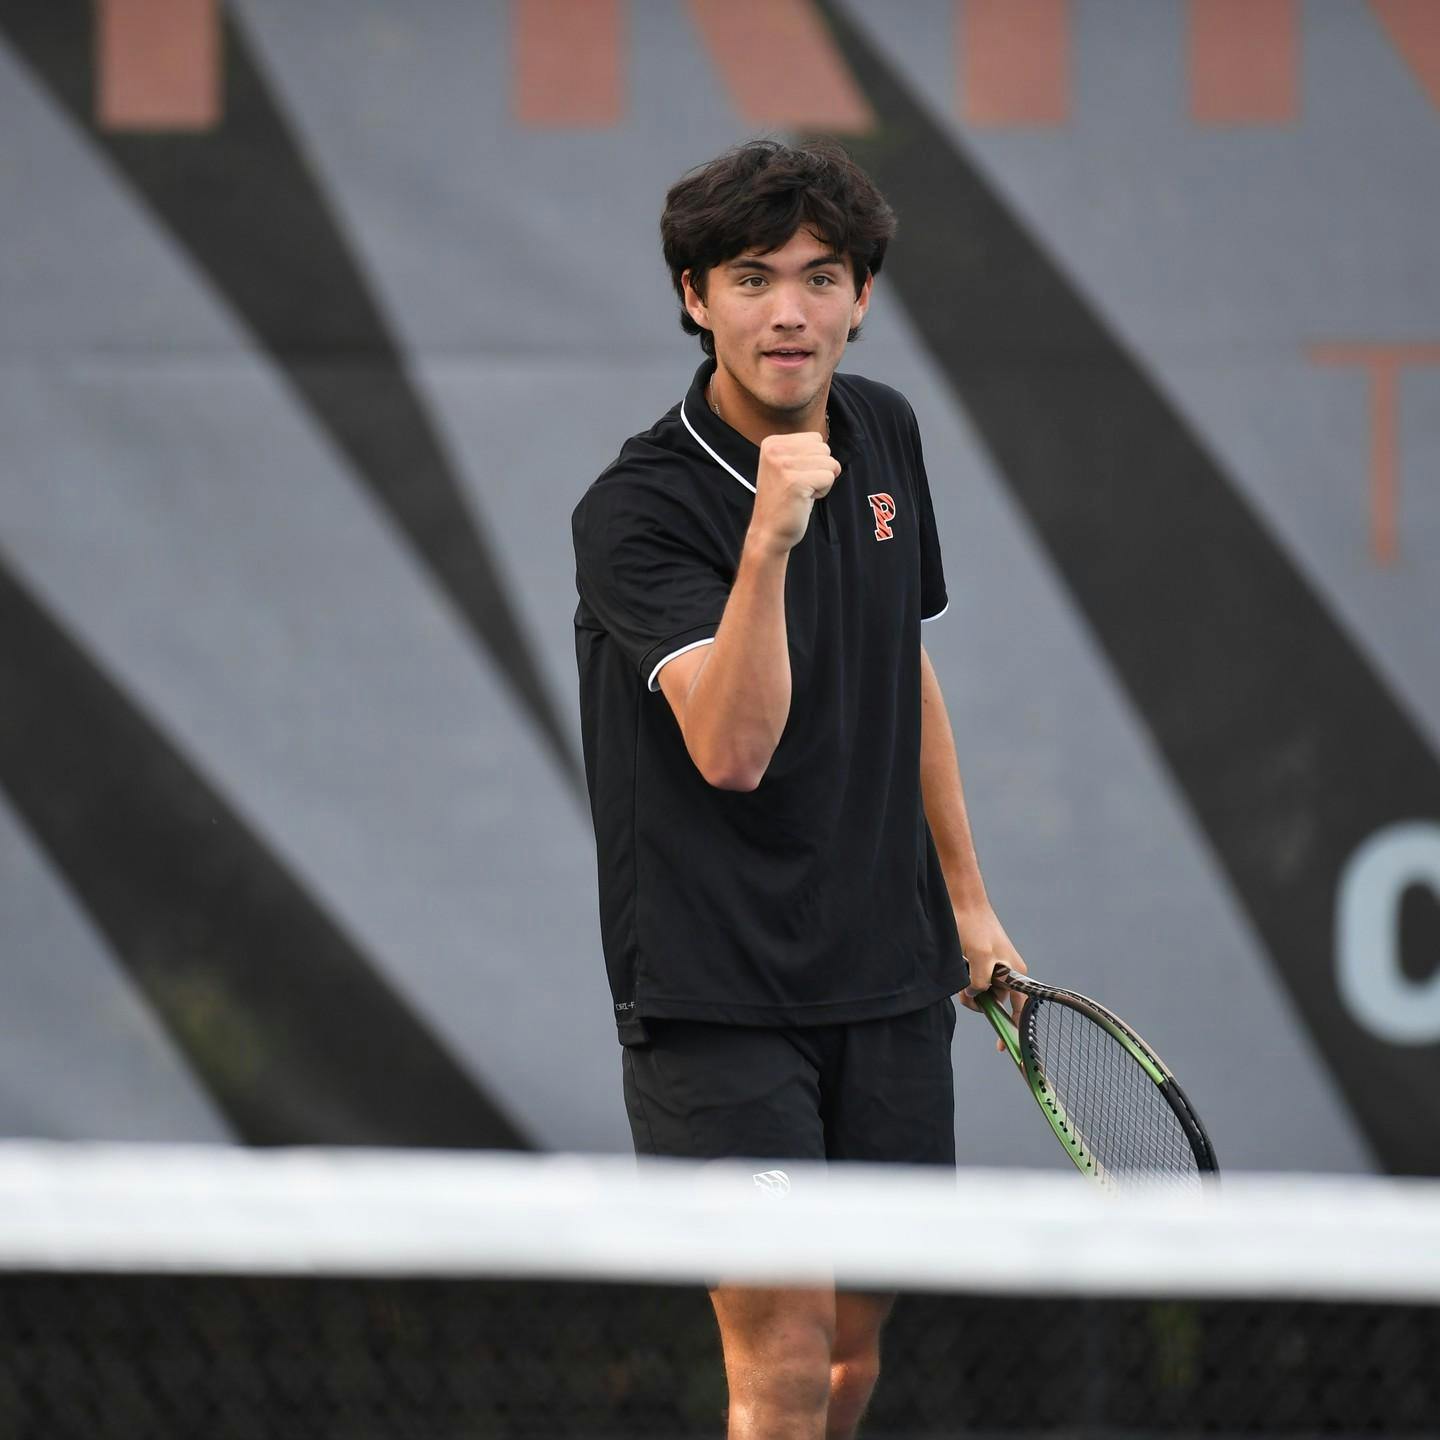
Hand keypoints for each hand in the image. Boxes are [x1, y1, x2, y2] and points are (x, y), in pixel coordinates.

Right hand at [747, 432, 840, 555]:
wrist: (769, 532)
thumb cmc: (783, 501)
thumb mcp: (786, 467)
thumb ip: (801, 451)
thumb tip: (827, 447)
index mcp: (772, 443)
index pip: (815, 438)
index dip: (813, 460)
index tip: (795, 476)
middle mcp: (775, 450)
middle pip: (824, 448)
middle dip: (819, 469)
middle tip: (800, 486)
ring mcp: (784, 465)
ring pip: (829, 462)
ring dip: (822, 480)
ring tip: (802, 492)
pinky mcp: (796, 481)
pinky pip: (829, 477)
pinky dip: (823, 491)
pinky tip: (805, 499)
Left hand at [953, 903, 1027, 1053]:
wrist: (961, 901)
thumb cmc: (974, 926)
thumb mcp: (980, 956)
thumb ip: (980, 981)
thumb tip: (975, 994)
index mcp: (1017, 975)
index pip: (1020, 1010)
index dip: (1012, 1030)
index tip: (1002, 1049)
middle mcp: (1008, 973)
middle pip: (994, 1003)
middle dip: (977, 1003)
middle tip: (965, 992)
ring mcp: (993, 968)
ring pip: (979, 992)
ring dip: (967, 990)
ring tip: (960, 971)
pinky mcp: (978, 962)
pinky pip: (971, 981)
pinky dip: (962, 980)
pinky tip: (957, 965)